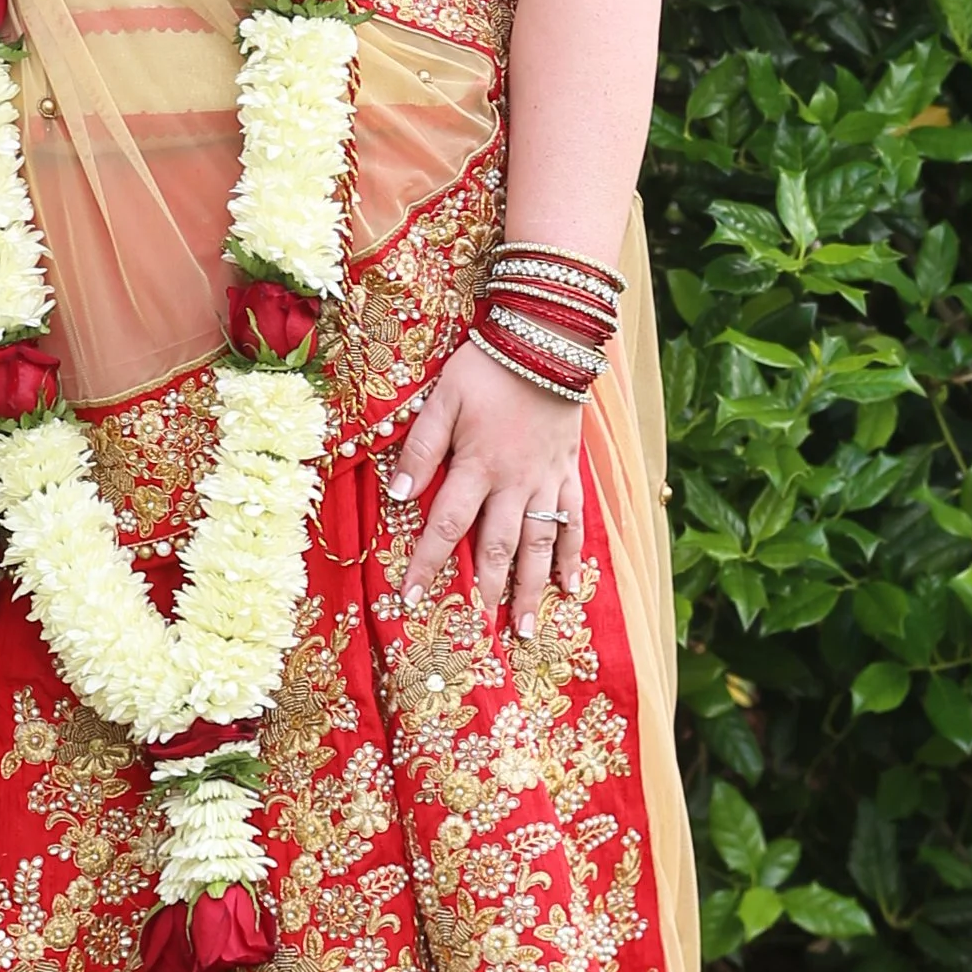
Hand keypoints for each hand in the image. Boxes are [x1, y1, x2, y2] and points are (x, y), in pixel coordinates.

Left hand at [389, 338, 582, 638]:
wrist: (546, 340)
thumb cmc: (487, 368)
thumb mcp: (442, 398)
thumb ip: (420, 446)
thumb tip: (396, 492)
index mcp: (477, 466)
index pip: (447, 526)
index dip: (428, 563)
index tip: (411, 597)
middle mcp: (514, 483)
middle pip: (499, 547)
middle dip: (487, 591)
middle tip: (479, 630)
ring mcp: (547, 480)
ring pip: (540, 545)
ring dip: (532, 588)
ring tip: (525, 627)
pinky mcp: (569, 471)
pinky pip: (575, 521)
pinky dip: (573, 556)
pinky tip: (571, 586)